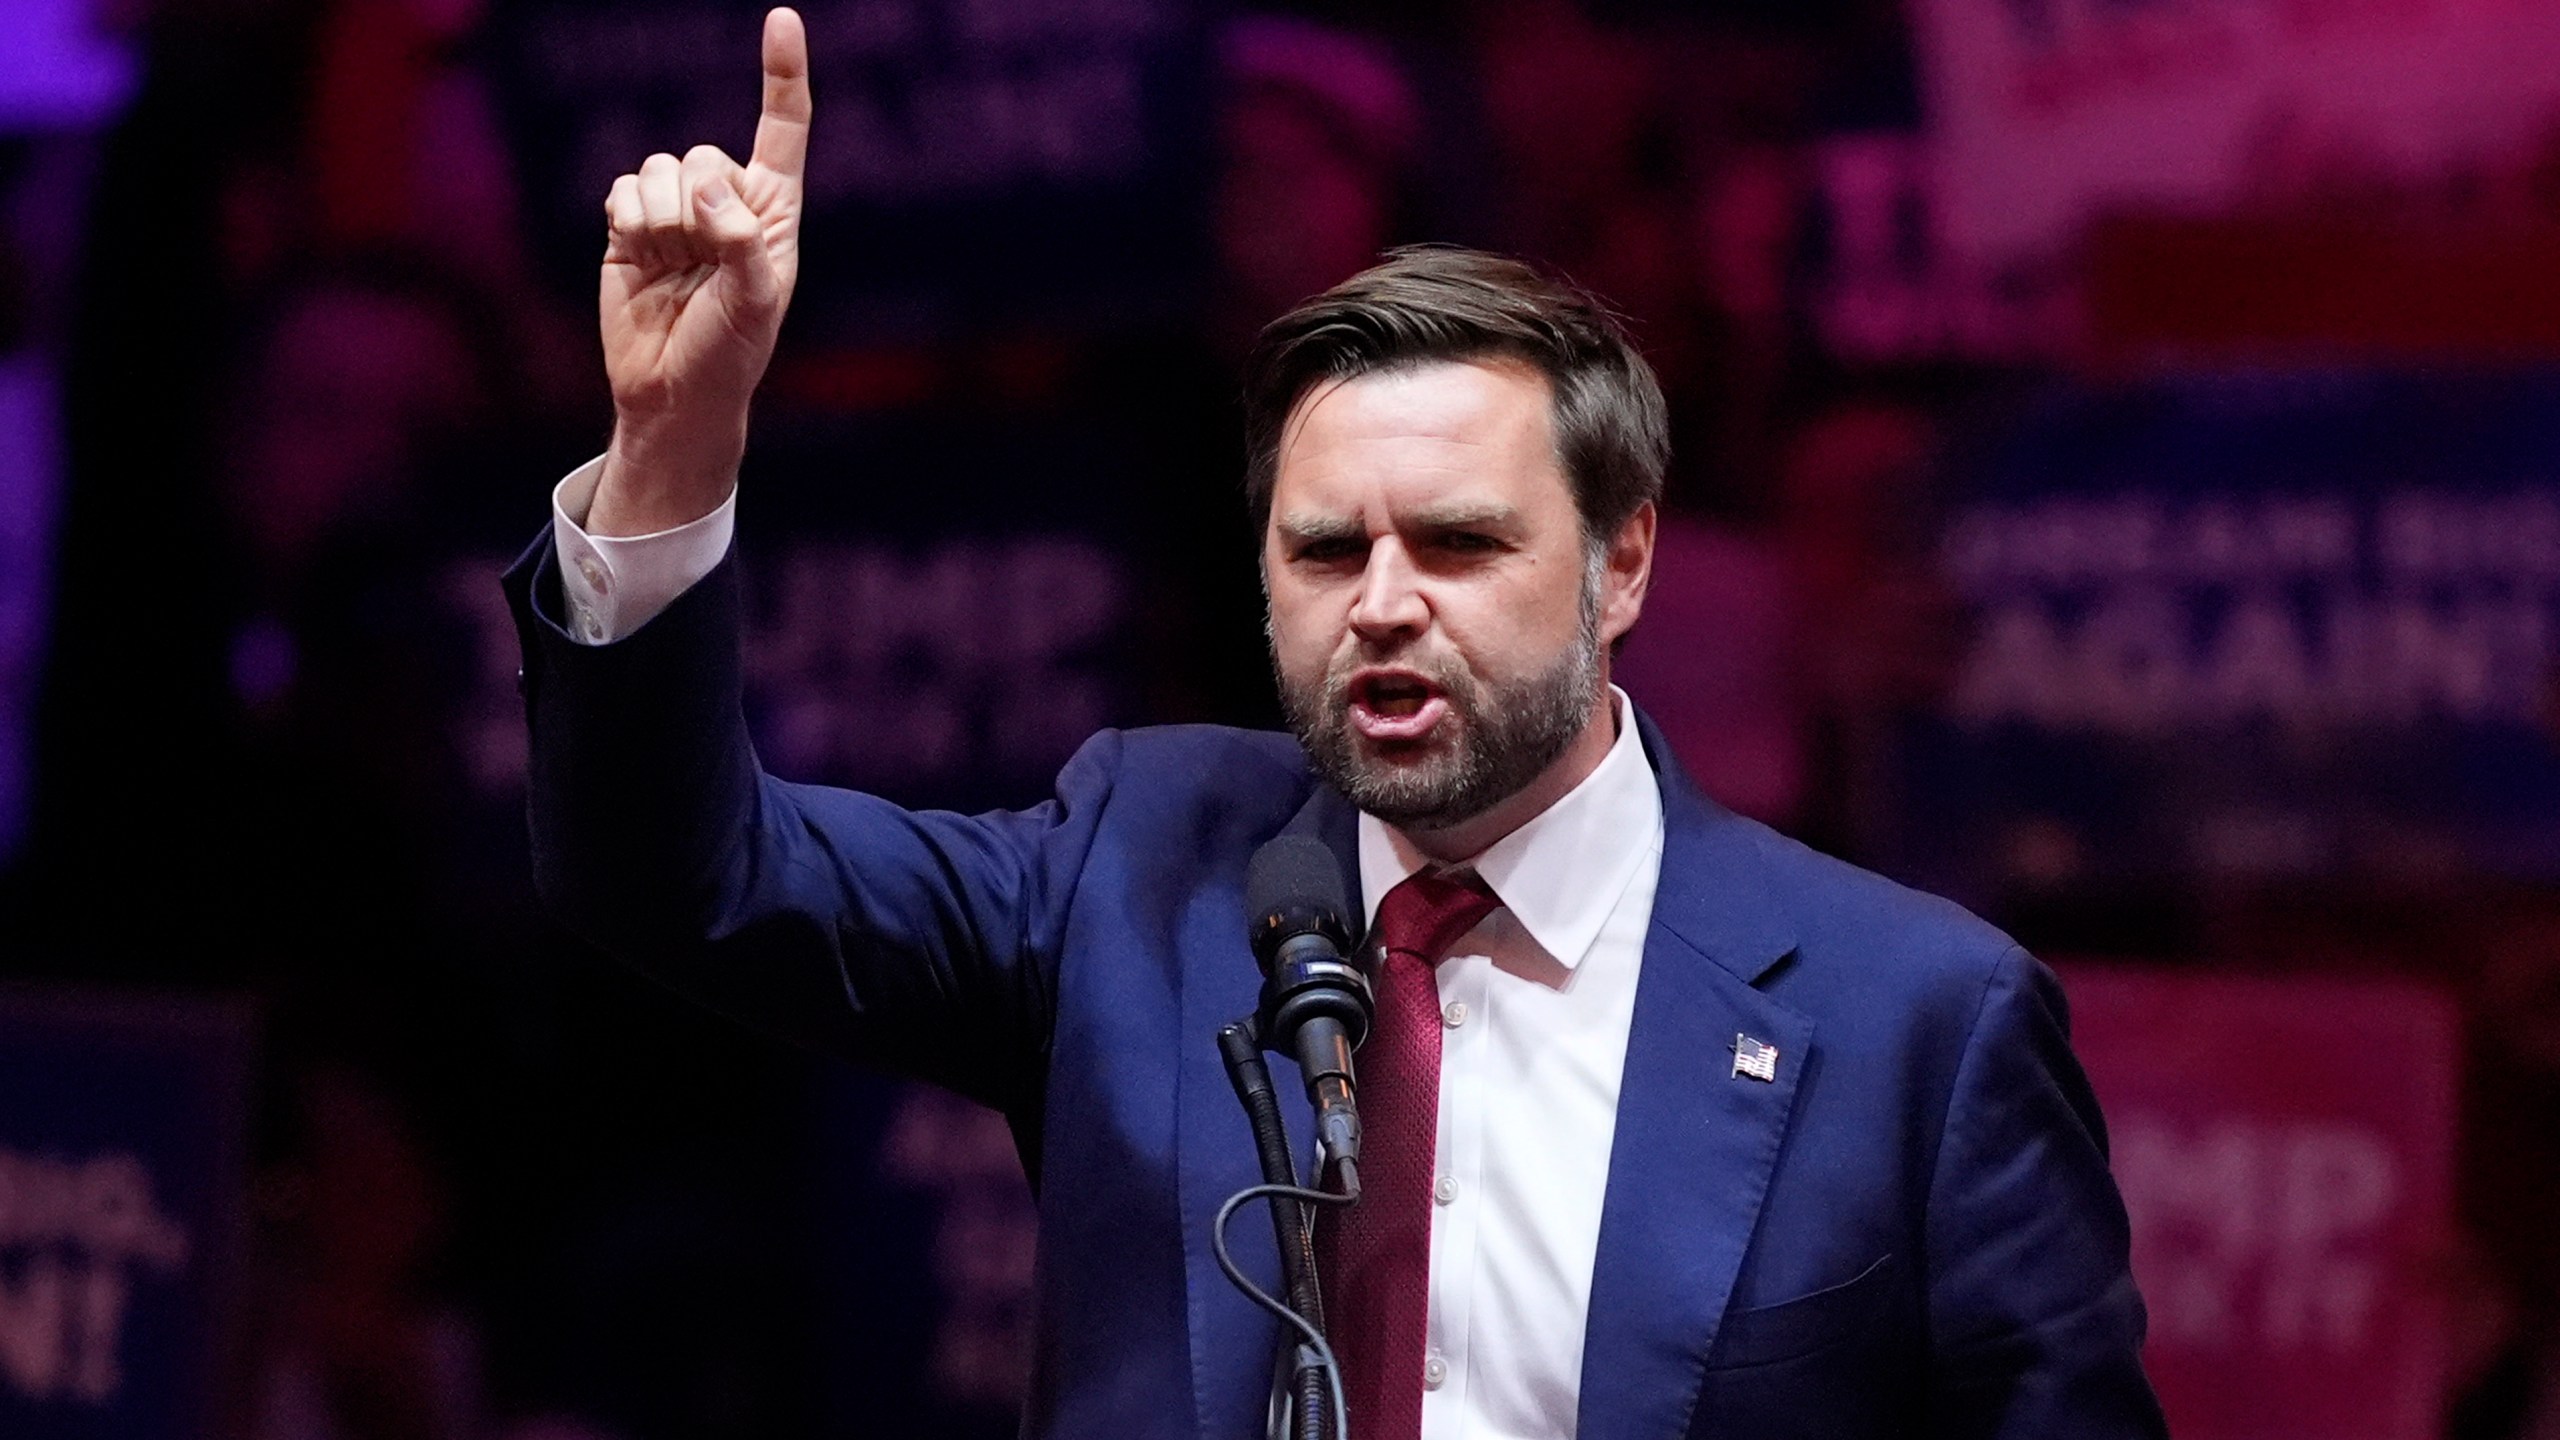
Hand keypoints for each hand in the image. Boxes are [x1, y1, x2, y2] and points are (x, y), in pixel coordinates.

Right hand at [590, 7, 809, 535]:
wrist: (671, 394)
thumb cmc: (729, 354)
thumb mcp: (755, 303)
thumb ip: (741, 241)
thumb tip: (708, 192)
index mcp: (773, 211)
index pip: (783, 129)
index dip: (781, 73)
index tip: (781, 20)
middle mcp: (726, 202)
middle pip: (702, 152)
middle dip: (697, 202)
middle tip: (701, 257)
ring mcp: (676, 212)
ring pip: (658, 167)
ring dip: (661, 218)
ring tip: (670, 265)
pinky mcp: (629, 226)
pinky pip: (621, 190)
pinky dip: (628, 221)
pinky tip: (639, 258)